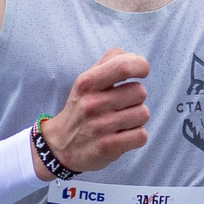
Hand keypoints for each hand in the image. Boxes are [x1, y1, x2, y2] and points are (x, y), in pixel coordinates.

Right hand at [36, 48, 148, 177]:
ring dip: (136, 119)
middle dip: (136, 98)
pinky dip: (136, 136)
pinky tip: (122, 135)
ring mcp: (99, 127)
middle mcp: (92, 104)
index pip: (123, 66)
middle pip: (140, 92)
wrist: (60, 146)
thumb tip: (131, 56)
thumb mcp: (86, 80)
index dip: (140, 66)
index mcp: (87, 83)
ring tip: (120, 121)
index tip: (142, 72)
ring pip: (143, 114)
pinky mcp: (107, 147)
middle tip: (121, 105)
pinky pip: (141, 136)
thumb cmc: (81, 108)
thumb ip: (108, 62)